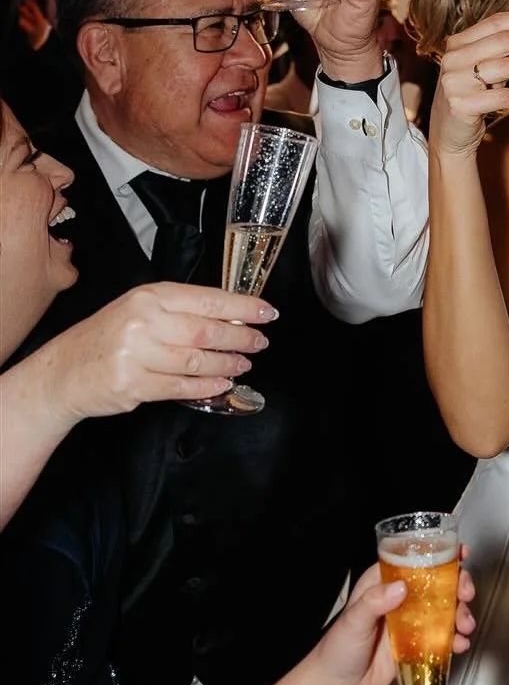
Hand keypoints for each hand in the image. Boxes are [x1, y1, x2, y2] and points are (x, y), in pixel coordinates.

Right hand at [47, 283, 276, 421]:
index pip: (208, 299)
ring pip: (197, 361)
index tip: (268, 313)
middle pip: (207, 331)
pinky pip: (181, 387)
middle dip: (241, 337)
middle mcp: (143, 321)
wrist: (63, 371)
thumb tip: (231, 316)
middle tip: (259, 342)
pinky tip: (221, 384)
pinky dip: (206, 387)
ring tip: (242, 364)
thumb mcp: (139, 310)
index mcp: (150, 297)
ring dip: (227, 364)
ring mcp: (137, 354)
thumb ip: (180, 311)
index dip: (244, 307)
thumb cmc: (107, 338)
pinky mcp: (133, 384)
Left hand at [307, 552, 478, 684]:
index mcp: (383, 583)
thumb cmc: (337, 651)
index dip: (439, 554)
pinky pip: (444, 637)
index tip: (459, 554)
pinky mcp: (419, 644)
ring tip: (464, 626)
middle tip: (465, 595)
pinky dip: (456, 639)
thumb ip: (374, 602)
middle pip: (438, 582)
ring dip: (461, 614)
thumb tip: (399, 587)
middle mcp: (401, 599)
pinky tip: (459, 644)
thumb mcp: (352, 621)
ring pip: (446, 609)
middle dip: (458, 585)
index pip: (414, 560)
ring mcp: (412, 621)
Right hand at [431, 12, 508, 159]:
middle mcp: (454, 58)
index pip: (496, 22)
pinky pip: (504, 98)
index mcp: (458, 43)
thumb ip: (504, 54)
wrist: (448, 135)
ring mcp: (455, 81)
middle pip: (504, 40)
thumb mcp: (483, 70)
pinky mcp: (462, 105)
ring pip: (506, 67)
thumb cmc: (470, 98)